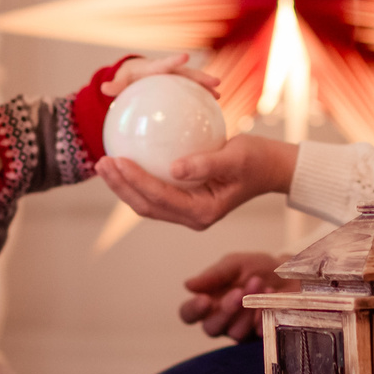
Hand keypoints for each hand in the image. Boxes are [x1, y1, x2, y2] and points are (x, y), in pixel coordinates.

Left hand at [94, 133, 297, 230]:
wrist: (272, 168)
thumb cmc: (257, 158)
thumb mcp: (236, 156)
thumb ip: (205, 163)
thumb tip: (173, 168)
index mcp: (202, 211)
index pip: (159, 197)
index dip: (134, 181)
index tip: (116, 159)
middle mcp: (193, 217)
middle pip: (146, 206)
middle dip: (120, 186)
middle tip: (101, 161)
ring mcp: (189, 212)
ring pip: (147, 203)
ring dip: (124, 185)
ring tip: (105, 163)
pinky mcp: (187, 201)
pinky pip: (156, 193)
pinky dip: (138, 180)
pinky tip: (126, 160)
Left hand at [101, 50, 220, 97]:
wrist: (136, 74)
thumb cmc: (128, 78)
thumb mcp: (121, 81)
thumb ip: (116, 85)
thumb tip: (104, 87)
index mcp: (155, 68)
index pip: (165, 64)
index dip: (174, 60)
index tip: (185, 56)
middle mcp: (169, 72)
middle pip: (188, 73)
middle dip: (202, 76)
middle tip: (217, 82)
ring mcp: (176, 79)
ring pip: (194, 82)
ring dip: (206, 88)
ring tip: (219, 96)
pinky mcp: (179, 87)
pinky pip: (192, 92)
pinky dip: (201, 99)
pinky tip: (212, 110)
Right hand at [179, 251, 285, 340]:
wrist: (290, 273)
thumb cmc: (256, 269)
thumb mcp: (234, 264)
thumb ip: (214, 275)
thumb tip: (188, 285)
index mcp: (208, 302)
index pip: (189, 314)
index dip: (193, 310)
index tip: (205, 300)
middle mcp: (221, 320)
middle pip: (211, 328)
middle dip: (225, 311)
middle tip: (239, 293)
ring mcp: (241, 331)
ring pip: (235, 333)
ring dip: (247, 310)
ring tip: (260, 285)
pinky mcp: (261, 337)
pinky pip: (258, 335)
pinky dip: (263, 318)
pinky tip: (270, 300)